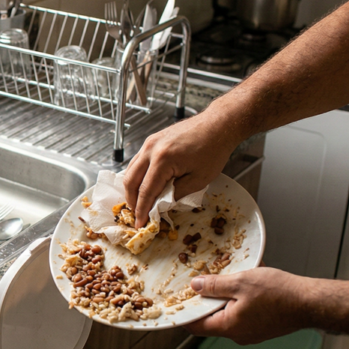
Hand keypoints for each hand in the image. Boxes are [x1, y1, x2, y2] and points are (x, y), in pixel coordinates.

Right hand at [123, 113, 239, 227]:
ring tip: (139, 202)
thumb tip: (162, 204)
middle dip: (131, 200)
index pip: (146, 191)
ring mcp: (149, 142)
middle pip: (130, 180)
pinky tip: (143, 185)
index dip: (141, 210)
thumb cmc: (213, 150)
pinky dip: (137, 175)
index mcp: (162, 160)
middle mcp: (151, 149)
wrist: (218, 125)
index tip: (139, 223)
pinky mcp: (152, 140)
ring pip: (130, 170)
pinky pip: (137, 161)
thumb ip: (176, 194)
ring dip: (132, 188)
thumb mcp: (199, 180)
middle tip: (136, 214)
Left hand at [185, 267, 312, 344]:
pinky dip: (238, 302)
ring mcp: (251, 333)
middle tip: (200, 284)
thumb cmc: (280, 294)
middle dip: (204, 303)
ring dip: (223, 300)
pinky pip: (242, 316)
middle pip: (210, 321)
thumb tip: (195, 286)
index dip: (183, 314)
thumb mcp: (241, 282)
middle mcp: (238, 335)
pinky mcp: (262, 328)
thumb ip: (214, 285)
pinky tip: (243, 286)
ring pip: (227, 317)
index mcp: (228, 327)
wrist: (311, 303)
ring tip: (225, 281)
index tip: (176, 302)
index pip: (195, 327)